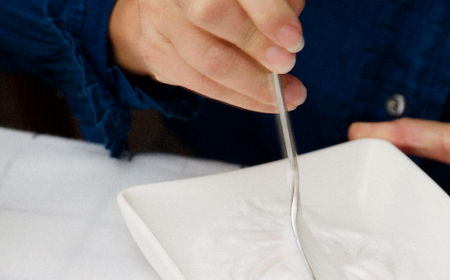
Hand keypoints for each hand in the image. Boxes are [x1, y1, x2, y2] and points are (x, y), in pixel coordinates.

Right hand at [109, 0, 306, 111]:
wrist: (176, 5)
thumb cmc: (229, 1)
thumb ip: (272, 4)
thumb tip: (288, 38)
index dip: (267, 15)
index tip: (294, 40)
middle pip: (212, 17)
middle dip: (258, 48)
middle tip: (287, 65)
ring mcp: (160, 21)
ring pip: (207, 61)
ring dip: (252, 85)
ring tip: (284, 95)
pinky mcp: (156, 51)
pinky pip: (199, 84)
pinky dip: (237, 96)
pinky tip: (261, 100)